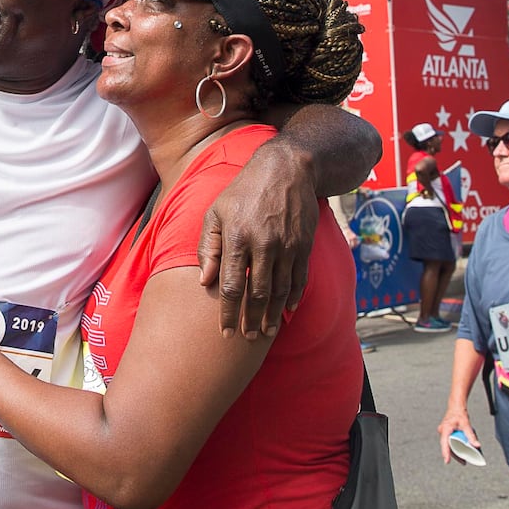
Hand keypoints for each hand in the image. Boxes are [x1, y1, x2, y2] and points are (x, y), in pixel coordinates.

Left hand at [198, 140, 313, 337]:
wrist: (287, 169)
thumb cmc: (244, 191)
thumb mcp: (216, 212)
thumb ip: (208, 247)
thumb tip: (204, 280)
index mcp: (238, 238)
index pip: (231, 286)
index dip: (227, 313)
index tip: (224, 332)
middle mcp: (264, 244)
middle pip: (257, 294)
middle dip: (251, 321)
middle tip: (246, 339)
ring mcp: (287, 246)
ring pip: (280, 291)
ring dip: (273, 315)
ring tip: (266, 332)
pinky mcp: (304, 245)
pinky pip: (299, 279)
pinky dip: (294, 298)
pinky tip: (288, 311)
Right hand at [437, 409, 476, 464]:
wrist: (456, 406)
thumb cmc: (459, 414)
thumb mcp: (466, 424)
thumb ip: (471, 436)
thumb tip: (477, 446)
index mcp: (445, 429)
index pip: (444, 443)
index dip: (446, 453)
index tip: (447, 461)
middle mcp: (442, 431)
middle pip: (447, 446)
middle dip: (455, 455)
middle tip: (463, 462)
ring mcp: (443, 432)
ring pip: (448, 445)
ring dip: (455, 452)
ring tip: (464, 459)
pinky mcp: (446, 433)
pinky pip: (450, 442)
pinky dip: (455, 446)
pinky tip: (462, 450)